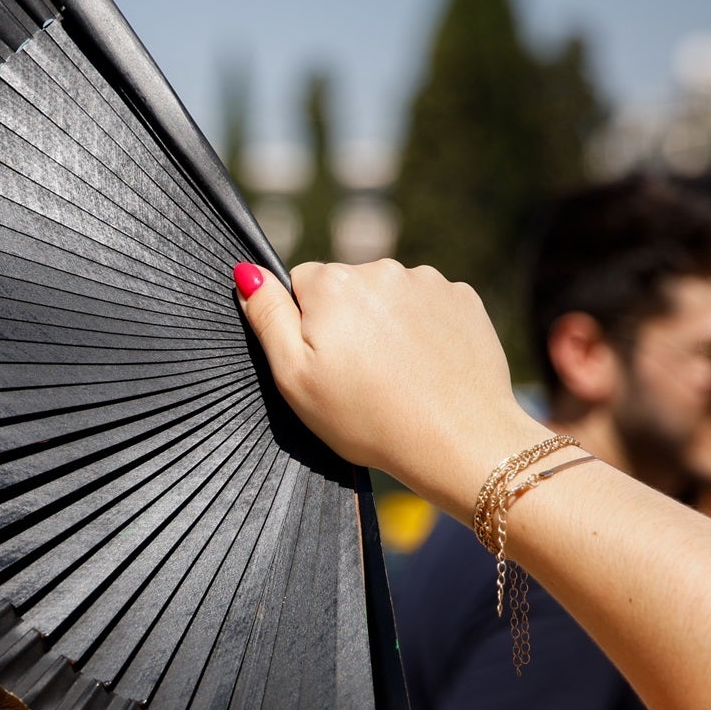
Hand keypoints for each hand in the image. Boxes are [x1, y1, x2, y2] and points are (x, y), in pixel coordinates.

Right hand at [235, 260, 548, 518]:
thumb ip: (268, 318)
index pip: (299, 285)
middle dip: (345, 322)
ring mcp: (427, 281)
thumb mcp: (295, 378)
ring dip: (385, 324)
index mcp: (332, 283)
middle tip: (358, 377)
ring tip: (395, 376)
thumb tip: (247, 272)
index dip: (304, 328)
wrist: (458, 440)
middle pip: (345, 288)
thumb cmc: (367, 418)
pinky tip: (425, 367)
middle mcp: (380, 269)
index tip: (323, 365)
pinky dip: (423, 329)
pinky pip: (428, 306)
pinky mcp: (463, 298)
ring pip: (388, 297)